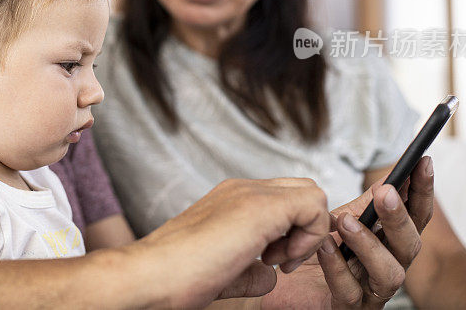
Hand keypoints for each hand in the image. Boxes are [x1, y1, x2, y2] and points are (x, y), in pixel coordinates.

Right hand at [132, 178, 330, 307]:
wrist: (151, 274)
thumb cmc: (177, 277)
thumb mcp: (223, 273)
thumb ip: (251, 270)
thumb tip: (271, 275)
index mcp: (231, 199)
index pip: (283, 198)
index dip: (293, 230)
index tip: (274, 262)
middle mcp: (242, 189)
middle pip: (302, 188)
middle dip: (306, 227)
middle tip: (282, 261)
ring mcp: (250, 193)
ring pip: (312, 192)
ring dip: (308, 232)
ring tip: (279, 262)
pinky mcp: (260, 206)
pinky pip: (314, 204)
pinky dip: (310, 236)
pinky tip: (281, 260)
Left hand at [261, 156, 433, 308]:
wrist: (286, 281)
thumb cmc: (318, 251)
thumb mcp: (342, 221)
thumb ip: (366, 205)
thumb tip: (391, 176)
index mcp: (390, 244)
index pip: (416, 217)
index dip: (423, 191)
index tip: (422, 162)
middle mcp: (388, 268)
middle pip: (411, 246)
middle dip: (399, 218)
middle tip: (385, 192)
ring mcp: (370, 292)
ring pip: (389, 273)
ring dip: (369, 244)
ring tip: (345, 221)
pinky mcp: (347, 308)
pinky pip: (349, 291)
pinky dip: (337, 267)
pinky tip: (324, 247)